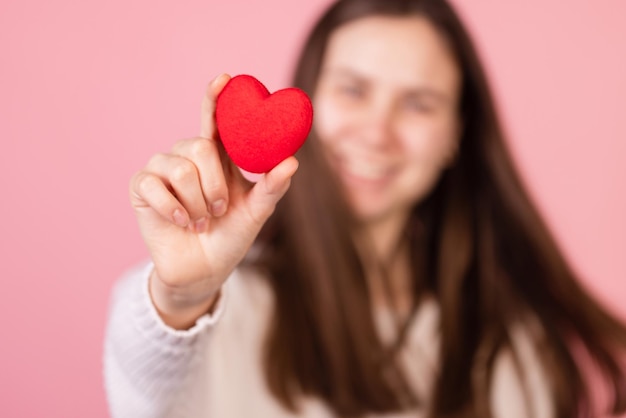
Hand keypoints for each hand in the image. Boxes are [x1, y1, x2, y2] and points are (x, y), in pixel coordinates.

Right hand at [129, 74, 297, 327]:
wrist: (203, 271)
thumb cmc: (231, 236)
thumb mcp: (256, 213)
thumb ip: (272, 188)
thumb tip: (292, 161)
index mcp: (217, 157)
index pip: (215, 120)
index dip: (216, 98)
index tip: (225, 79)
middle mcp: (189, 157)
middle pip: (198, 145)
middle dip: (214, 184)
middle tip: (218, 210)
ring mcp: (162, 170)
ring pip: (179, 167)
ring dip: (196, 202)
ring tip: (200, 222)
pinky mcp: (142, 188)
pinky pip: (154, 185)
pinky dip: (173, 208)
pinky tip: (181, 222)